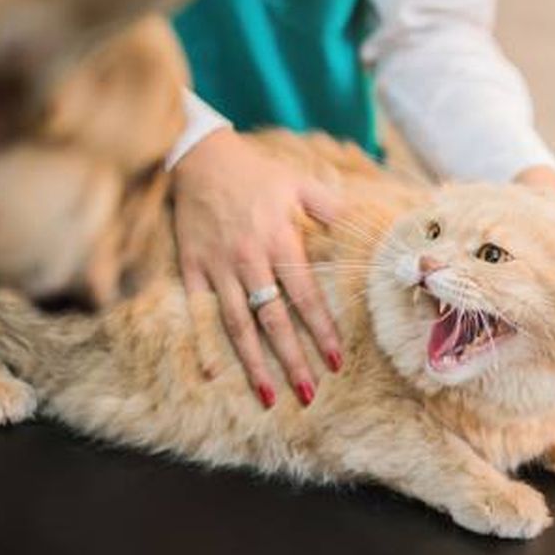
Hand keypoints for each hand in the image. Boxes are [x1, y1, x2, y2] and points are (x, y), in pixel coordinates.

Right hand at [172, 129, 342, 406]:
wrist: (200, 158)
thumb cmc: (256, 174)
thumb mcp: (298, 183)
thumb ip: (329, 208)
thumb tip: (362, 224)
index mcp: (279, 240)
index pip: (305, 295)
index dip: (321, 329)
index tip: (335, 360)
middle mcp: (249, 259)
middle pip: (273, 320)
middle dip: (292, 360)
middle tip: (309, 394)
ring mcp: (218, 267)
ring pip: (238, 325)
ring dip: (253, 364)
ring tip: (268, 397)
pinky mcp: (192, 268)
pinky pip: (199, 312)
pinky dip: (204, 343)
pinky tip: (212, 374)